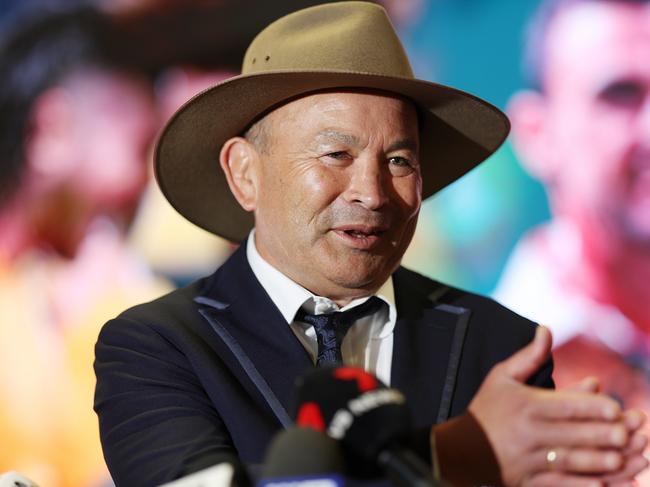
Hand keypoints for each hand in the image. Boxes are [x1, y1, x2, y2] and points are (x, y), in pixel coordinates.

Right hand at [469, 326, 647, 486]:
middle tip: (628, 435)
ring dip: (596, 461)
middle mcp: (528, 432)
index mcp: (525, 405)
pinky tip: (600, 484)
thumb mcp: (502, 376)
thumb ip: (529, 356)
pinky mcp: (527, 480)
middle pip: (570, 433)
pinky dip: (579, 485)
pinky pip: (557, 484)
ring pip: (568, 460)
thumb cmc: (486, 409)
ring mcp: (528, 459)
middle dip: (601, 435)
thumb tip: (546, 329)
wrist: (460, 448)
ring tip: (621, 460)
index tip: (615, 408)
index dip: (591, 407)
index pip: (563, 406)